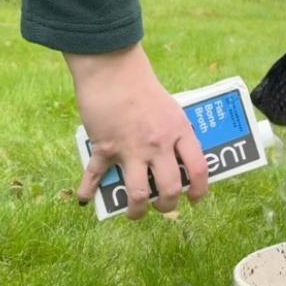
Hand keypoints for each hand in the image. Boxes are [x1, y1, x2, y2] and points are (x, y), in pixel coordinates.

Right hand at [65, 43, 207, 218]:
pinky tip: (85, 198)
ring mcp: (132, 148)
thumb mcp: (171, 109)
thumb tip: (179, 157)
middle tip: (164, 207)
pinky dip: (88, 189)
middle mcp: (158, 144)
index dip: (200, 190)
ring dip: (136, 210)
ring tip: (134, 213)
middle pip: (169, 188)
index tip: (195, 199)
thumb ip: (176, 133)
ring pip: (137, 193)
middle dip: (167, 205)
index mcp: (179, 132)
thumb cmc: (144, 87)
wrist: (114, 72)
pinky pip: (96, 175)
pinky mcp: (105, 147)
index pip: (198, 168)